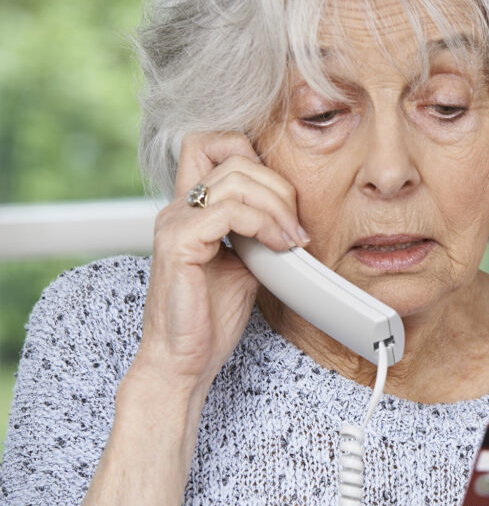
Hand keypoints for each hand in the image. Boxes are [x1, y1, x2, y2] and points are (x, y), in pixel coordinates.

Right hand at [135, 131, 307, 392]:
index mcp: (191, 209)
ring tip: (293, 240)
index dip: (253, 156)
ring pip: (237, 178)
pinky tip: (279, 247)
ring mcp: (174, 223)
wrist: (184, 362)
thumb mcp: (246, 264)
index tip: (283, 202)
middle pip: (234, 156)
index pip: (211, 143)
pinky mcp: (178, 244)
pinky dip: (264, 224)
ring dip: (278, 207)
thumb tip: (293, 217)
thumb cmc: (210, 319)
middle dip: (279, 187)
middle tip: (297, 228)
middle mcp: (177, 208)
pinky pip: (229, 211)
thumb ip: (258, 232)